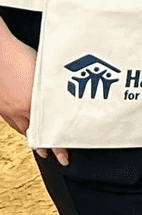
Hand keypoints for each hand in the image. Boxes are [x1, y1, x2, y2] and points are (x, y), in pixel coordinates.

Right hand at [0, 33, 67, 166]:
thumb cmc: (20, 58)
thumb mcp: (42, 74)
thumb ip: (50, 89)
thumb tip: (61, 96)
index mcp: (30, 105)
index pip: (47, 131)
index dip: (57, 145)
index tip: (63, 156)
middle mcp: (17, 110)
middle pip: (32, 133)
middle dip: (42, 144)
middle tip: (50, 154)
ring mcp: (6, 108)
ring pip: (21, 127)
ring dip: (31, 135)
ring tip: (38, 143)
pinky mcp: (0, 105)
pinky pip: (12, 119)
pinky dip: (21, 123)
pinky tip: (24, 122)